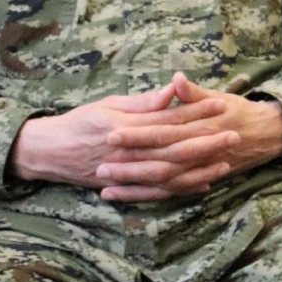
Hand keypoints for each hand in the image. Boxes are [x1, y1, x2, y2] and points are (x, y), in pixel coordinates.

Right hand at [9, 74, 238, 197]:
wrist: (46, 152)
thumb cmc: (79, 122)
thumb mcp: (108, 104)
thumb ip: (142, 101)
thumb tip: (173, 89)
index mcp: (124, 125)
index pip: (168, 119)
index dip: (196, 113)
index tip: (222, 106)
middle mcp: (126, 151)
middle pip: (174, 148)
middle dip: (206, 142)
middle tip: (235, 134)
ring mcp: (125, 172)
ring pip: (168, 174)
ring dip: (198, 169)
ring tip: (225, 163)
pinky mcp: (123, 187)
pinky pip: (155, 192)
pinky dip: (179, 190)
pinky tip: (201, 185)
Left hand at [94, 74, 281, 202]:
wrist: (266, 135)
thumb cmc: (238, 111)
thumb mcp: (219, 97)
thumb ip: (194, 93)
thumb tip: (176, 79)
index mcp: (201, 127)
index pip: (164, 132)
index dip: (138, 134)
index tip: (112, 134)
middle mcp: (200, 152)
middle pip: (161, 162)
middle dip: (130, 165)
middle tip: (101, 165)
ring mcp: (199, 170)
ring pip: (163, 183)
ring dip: (134, 185)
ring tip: (105, 185)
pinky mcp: (197, 181)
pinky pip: (169, 193)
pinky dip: (146, 196)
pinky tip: (123, 197)